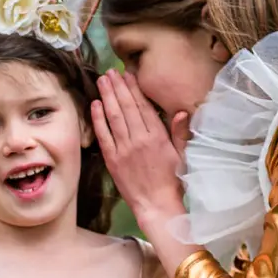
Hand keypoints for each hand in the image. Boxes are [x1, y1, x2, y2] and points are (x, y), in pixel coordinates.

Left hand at [91, 70, 189, 232]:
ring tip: (102, 81)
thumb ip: (180, 132)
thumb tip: (180, 111)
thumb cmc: (172, 181)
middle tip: (110, 71)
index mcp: (157, 137)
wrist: (157, 206)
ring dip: (107, 97)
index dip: (134, 89)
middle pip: (126, 108)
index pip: (143, 107)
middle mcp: (139, 140)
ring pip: (114, 118)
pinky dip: (98, 120)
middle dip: (118, 87)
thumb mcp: (182, 155)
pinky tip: (94, 105)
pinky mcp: (112, 160)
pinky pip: (103, 136)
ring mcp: (124, 150)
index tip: (127, 75)